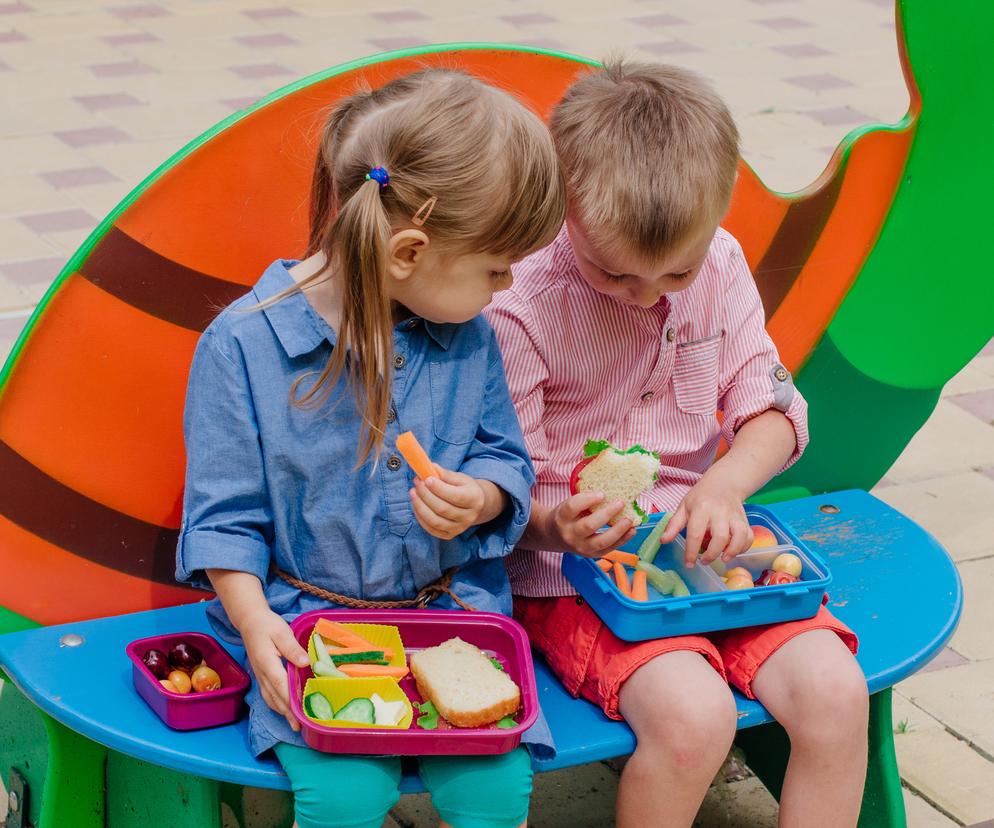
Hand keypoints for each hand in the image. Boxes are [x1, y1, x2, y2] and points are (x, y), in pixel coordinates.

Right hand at [241, 610, 309, 731]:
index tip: (300, 714)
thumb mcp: (282, 632)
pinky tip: (284, 709)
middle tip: (299, 727)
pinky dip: (276, 705)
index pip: (280, 685)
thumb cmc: (267, 625)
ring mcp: (260, 676)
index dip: (290, 700)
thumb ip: (293, 649)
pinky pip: (268, 695)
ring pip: (270, 698)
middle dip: (287, 713)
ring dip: (281, 712)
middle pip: (275, 697)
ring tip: (293, 724)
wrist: (250, 622)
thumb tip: (305, 664)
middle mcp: (262, 673)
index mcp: (267, 663)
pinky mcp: (261, 675)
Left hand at [410, 467, 491, 539]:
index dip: (438, 488)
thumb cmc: (465, 488)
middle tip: (417, 482)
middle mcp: (469, 516)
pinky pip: (431, 529)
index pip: (455, 496)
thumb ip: (445, 474)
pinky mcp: (450, 535)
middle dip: (425, 495)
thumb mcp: (460, 478)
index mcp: (474, 499)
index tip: (426, 479)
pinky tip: (416, 505)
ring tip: (413, 492)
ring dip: (420, 506)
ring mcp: (459, 528)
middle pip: (442, 509)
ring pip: (435, 521)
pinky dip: (420, 517)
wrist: (475, 506)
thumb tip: (429, 468)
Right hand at [546, 491, 635, 556]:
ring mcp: (580, 547)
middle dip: (607, 514)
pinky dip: (623, 540)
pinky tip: (631, 530)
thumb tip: (611, 492)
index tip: (602, 493)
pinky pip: (609, 549)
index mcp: (562, 517)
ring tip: (629, 519)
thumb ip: (584, 501)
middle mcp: (570, 534)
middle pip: (588, 525)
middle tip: (621, 503)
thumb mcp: (568, 505)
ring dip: (618, 530)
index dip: (588, 499)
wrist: (554, 536)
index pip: (572, 507)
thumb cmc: (566, 516)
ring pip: (601, 541)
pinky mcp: (591, 555)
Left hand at [660, 476, 751, 567]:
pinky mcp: (744, 520)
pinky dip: (744, 547)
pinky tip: (734, 552)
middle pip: (720, 537)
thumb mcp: (684, 506)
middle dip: (712, 554)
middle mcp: (720, 513)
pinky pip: (749, 536)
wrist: (724, 483)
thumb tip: (663, 541)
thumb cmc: (701, 497)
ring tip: (723, 559)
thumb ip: (674, 524)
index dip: (691, 552)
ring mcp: (734, 516)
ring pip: (739, 536)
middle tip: (704, 561)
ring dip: (732, 551)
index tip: (689, 564)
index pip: (695, 534)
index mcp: (701, 509)